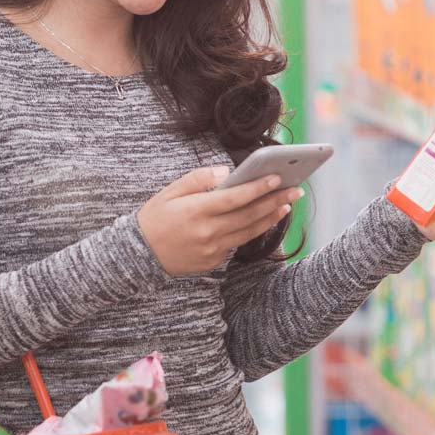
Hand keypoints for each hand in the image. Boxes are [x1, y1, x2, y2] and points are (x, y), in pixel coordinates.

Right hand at [138, 167, 302, 275]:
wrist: (138, 256)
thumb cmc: (155, 218)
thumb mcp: (170, 192)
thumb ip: (198, 179)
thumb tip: (226, 173)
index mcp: (196, 211)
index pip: (235, 198)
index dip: (258, 188)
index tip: (277, 177)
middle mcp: (208, 232)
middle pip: (249, 215)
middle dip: (275, 201)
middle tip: (296, 190)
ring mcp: (212, 249)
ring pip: (249, 232)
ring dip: (270, 217)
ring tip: (287, 204)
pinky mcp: (213, 261)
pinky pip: (237, 243)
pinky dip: (253, 230)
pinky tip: (265, 219)